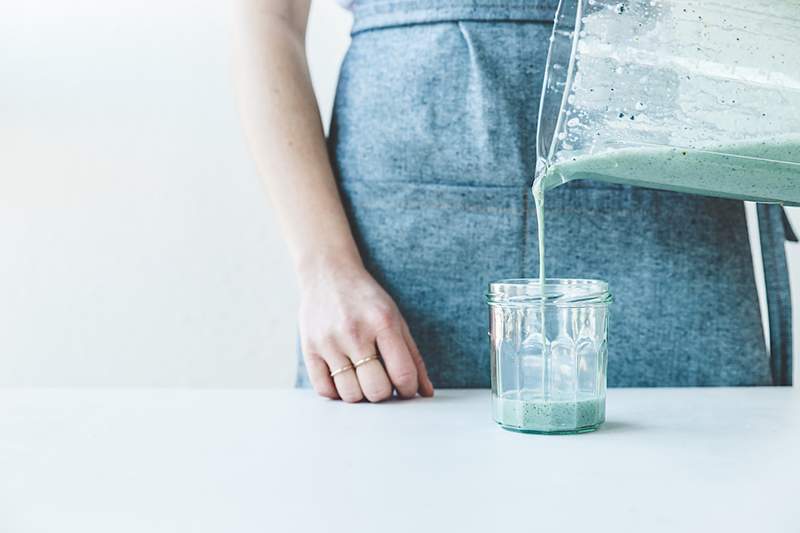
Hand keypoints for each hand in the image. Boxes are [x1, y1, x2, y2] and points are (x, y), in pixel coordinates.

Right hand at [298, 260, 434, 402]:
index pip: (402, 374)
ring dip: (361, 394)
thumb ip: (412, 356)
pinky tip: (344, 379)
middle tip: (382, 382)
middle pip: (376, 390)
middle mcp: (355, 332)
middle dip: (384, 393)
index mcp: (382, 322)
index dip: (409, 390)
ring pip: (350, 394)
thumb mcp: (395, 320)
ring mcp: (329, 342)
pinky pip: (325, 390)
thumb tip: (426, 393)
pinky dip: (337, 392)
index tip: (405, 388)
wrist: (328, 275)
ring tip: (362, 379)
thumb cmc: (366, 300)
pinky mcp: (309, 349)